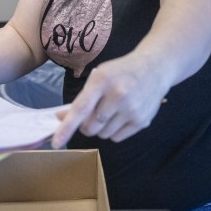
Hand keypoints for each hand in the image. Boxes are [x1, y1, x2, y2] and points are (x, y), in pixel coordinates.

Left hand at [51, 55, 167, 147]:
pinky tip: (121, 116)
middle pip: (91, 127)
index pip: (80, 109)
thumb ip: (81, 98)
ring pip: (103, 134)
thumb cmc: (120, 72)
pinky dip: (113, 132)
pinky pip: (117, 138)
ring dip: (101, 128)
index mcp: (102, 80)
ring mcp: (132, 109)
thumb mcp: (99, 76)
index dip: (66, 127)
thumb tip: (61, 118)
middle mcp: (118, 95)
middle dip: (86, 126)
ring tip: (110, 112)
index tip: (56, 142)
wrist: (155, 68)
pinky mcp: (142, 121)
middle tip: (91, 115)